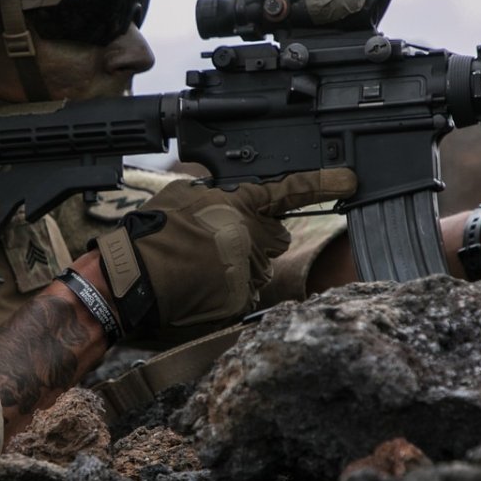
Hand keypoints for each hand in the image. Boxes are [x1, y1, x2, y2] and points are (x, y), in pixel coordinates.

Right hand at [95, 168, 356, 335]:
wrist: (130, 278)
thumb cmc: (151, 234)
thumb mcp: (183, 195)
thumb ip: (216, 193)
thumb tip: (225, 195)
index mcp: (241, 204)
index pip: (291, 190)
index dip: (324, 183)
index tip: (349, 180)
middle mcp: (252, 237)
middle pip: (275, 237)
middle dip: (255, 239)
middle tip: (217, 243)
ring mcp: (249, 271)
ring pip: (259, 268)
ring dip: (239, 267)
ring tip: (199, 267)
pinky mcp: (240, 300)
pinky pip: (245, 295)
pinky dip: (228, 293)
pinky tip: (201, 289)